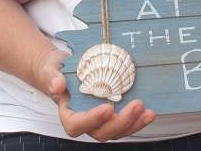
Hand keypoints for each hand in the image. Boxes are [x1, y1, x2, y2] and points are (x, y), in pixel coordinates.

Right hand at [35, 49, 154, 140]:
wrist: (65, 69)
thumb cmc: (57, 71)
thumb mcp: (50, 70)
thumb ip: (51, 78)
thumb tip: (57, 85)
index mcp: (68, 114)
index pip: (77, 125)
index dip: (92, 120)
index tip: (106, 109)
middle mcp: (86, 121)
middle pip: (102, 132)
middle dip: (121, 121)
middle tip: (135, 105)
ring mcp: (101, 120)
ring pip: (117, 130)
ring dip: (134, 124)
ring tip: (147, 112)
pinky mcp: (113, 114)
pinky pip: (126, 123)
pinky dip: (138, 120)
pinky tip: (149, 112)